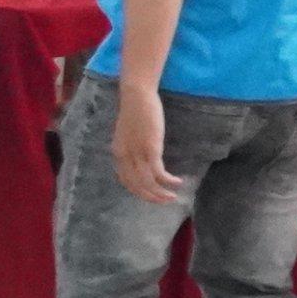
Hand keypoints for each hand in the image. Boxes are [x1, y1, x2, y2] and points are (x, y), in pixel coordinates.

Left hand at [111, 81, 182, 204]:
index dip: (139, 192)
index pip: (125, 181)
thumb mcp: (129, 134)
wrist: (136, 96)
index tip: (151, 196)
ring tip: (174, 196)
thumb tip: (141, 159)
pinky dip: (168, 181)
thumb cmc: (135, 112)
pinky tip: (178, 182)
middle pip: (136, 186)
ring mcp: (136, 153)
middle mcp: (124, 156)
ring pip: (148, 183)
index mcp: (118, 153)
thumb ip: (132, 148)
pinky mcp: (150, 149)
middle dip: (152, 197)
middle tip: (166, 201)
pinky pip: (158, 172)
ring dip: (161, 193)